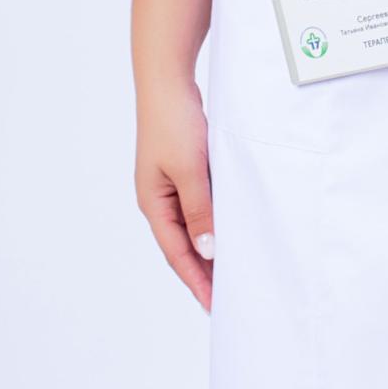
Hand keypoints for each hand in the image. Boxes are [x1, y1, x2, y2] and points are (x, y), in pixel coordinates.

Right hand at [135, 77, 214, 311]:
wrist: (168, 82)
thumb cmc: (174, 123)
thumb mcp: (189, 170)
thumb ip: (199, 211)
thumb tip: (207, 250)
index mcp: (154, 204)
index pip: (177, 254)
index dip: (196, 281)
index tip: (215, 306)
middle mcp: (159, 200)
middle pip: (183, 244)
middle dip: (204, 271)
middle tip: (228, 297)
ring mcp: (170, 185)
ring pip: (193, 226)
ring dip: (210, 248)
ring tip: (233, 272)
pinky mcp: (184, 170)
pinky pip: (200, 206)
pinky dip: (213, 222)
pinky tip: (230, 229)